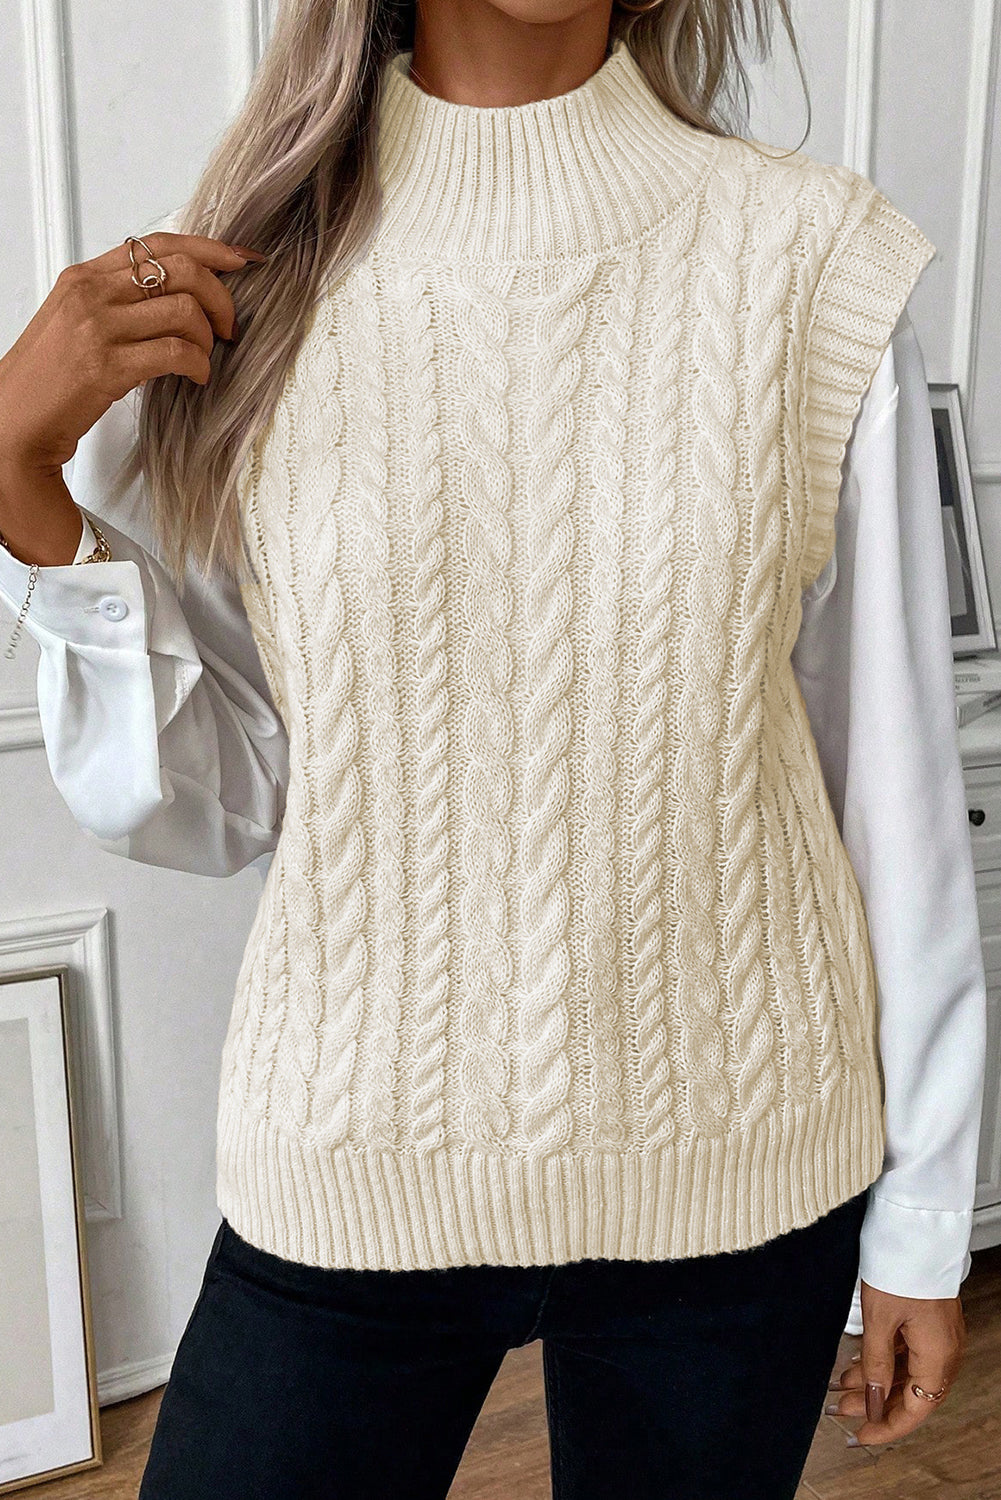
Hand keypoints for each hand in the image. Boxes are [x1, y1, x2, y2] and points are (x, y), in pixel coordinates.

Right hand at [0, 232, 263, 476]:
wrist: (16, 419)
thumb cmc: (50, 378)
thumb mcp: (77, 321)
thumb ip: (118, 300)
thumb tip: (176, 295)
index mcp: (85, 277)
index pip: (158, 243)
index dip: (209, 249)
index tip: (239, 260)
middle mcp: (91, 294)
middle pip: (183, 270)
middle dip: (220, 298)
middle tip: (228, 327)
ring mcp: (99, 328)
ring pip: (186, 310)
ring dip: (209, 338)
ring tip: (204, 358)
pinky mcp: (109, 367)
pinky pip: (177, 353)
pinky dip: (199, 365)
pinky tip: (197, 377)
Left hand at [827, 1279, 965, 1447]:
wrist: (915, 1226)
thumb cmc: (901, 1265)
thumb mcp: (879, 1319)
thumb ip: (876, 1364)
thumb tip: (874, 1400)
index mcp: (938, 1356)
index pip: (915, 1409)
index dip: (887, 1427)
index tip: (861, 1436)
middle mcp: (943, 1349)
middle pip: (910, 1392)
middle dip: (874, 1404)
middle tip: (841, 1411)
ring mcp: (937, 1333)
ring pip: (905, 1371)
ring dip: (874, 1381)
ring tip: (840, 1387)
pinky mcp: (926, 1318)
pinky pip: (906, 1350)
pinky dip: (881, 1360)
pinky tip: (856, 1362)